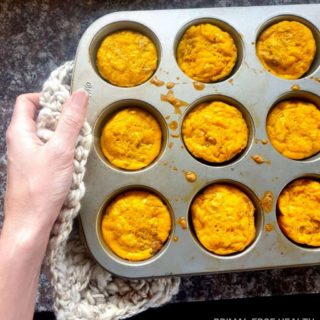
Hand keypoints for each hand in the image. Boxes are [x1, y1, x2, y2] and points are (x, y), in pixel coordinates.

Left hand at [4, 90, 87, 240]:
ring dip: (66, 139)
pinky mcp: (37, 169)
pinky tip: (74, 163)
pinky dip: (65, 153)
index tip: (68, 104)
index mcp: (20, 132)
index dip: (47, 97)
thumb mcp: (60, 150)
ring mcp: (29, 156)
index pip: (28, 101)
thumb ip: (70, 122)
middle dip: (63, 121)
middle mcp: (22, 141)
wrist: (31, 224)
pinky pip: (52, 152)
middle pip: (41, 118)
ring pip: (49, 136)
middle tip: (79, 129)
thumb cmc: (41, 188)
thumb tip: (79, 94)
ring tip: (78, 148)